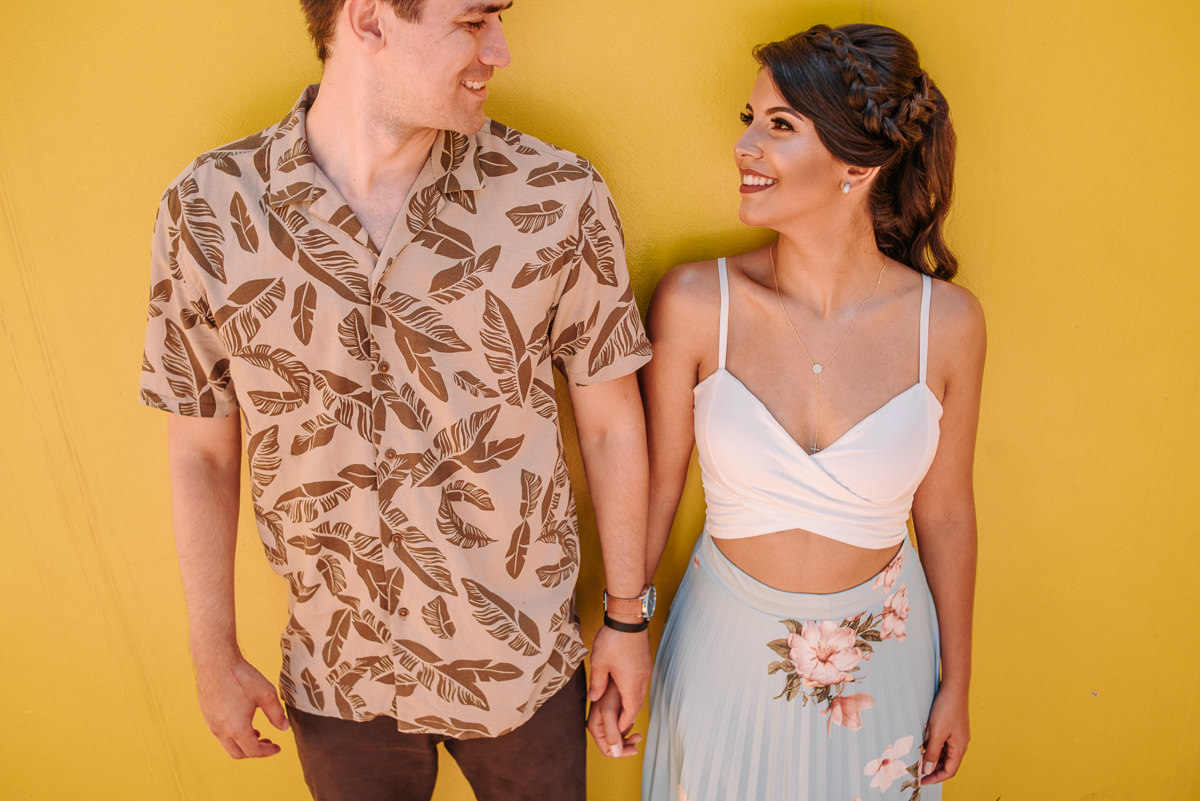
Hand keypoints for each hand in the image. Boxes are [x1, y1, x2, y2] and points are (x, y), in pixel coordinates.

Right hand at [194, 652, 289, 758]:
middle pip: (238, 753)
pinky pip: (220, 732)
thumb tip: (284, 727)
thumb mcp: (266, 695)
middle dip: (255, 752)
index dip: (267, 752)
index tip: (277, 747)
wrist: (216, 662)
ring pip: (227, 743)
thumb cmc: (241, 677)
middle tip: (268, 743)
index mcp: (237, 728)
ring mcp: (211, 722)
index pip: (252, 751)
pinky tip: (242, 721)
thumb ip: (276, 714)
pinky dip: (233, 734)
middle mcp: (221, 730)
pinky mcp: (207, 714)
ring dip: (243, 743)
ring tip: (257, 733)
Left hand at [587, 623, 650, 741]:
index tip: (615, 732)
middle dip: (628, 717)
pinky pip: (641, 684)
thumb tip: (594, 698)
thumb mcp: (599, 663)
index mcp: (631, 685)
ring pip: (640, 695)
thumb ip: (597, 683)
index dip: (622, 724)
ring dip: (631, 704)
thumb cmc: (613, 640)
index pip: (630, 713)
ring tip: (621, 711)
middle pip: (637, 705)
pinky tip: (625, 690)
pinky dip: (634, 692)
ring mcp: (646, 671)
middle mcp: (642, 681)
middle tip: (618, 726)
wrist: (629, 618)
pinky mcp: (645, 664)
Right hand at [587, 682, 642, 757]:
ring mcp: (606, 721)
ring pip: (619, 738)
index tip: (635, 748)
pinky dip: (629, 727)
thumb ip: (612, 734)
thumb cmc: (610, 691)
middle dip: (627, 744)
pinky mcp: (613, 715)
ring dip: (629, 735)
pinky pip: (622, 728)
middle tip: (638, 737)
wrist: (616, 675)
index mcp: (595, 727)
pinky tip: (631, 719)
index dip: (621, 752)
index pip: (607, 750)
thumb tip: (616, 753)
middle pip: (614, 746)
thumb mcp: (610, 713)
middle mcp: (599, 726)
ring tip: (636, 727)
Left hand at [921, 685, 969, 782]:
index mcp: (960, 748)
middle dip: (933, 769)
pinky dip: (933, 746)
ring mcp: (957, 735)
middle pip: (947, 763)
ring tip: (918, 758)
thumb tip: (928, 769)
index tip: (922, 781)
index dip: (936, 778)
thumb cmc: (947, 708)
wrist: (954, 687)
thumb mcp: (936, 732)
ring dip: (932, 757)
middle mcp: (960, 744)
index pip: (949, 771)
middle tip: (917, 771)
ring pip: (944, 753)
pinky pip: (943, 742)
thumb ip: (933, 752)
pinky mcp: (952, 727)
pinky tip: (923, 743)